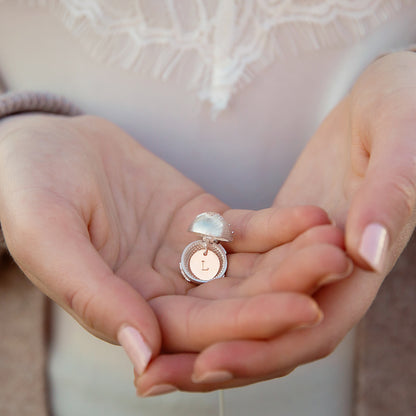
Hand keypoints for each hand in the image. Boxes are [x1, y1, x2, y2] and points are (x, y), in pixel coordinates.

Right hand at [0, 114, 349, 380]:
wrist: (47, 146)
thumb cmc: (31, 189)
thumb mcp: (48, 237)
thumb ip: (93, 296)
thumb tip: (143, 356)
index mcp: (126, 311)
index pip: (193, 332)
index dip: (246, 326)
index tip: (298, 311)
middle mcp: (164, 293)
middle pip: (233, 303)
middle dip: (284, 289)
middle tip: (333, 270)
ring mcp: (187, 257)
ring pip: (248, 269)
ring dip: (292, 257)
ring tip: (333, 242)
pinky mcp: (202, 222)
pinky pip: (248, 230)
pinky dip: (280, 225)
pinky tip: (312, 217)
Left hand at [137, 51, 415, 392]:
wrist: (387, 98)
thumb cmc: (406, 109)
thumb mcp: (403, 142)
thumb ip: (389, 197)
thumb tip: (365, 253)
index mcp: (361, 264)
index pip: (311, 328)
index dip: (263, 350)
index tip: (209, 362)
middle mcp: (327, 273)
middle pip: (267, 331)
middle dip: (214, 357)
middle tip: (154, 375)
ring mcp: (295, 254)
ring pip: (243, 306)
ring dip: (198, 331)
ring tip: (146, 346)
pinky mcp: (271, 233)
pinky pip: (233, 265)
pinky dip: (202, 283)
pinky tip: (159, 292)